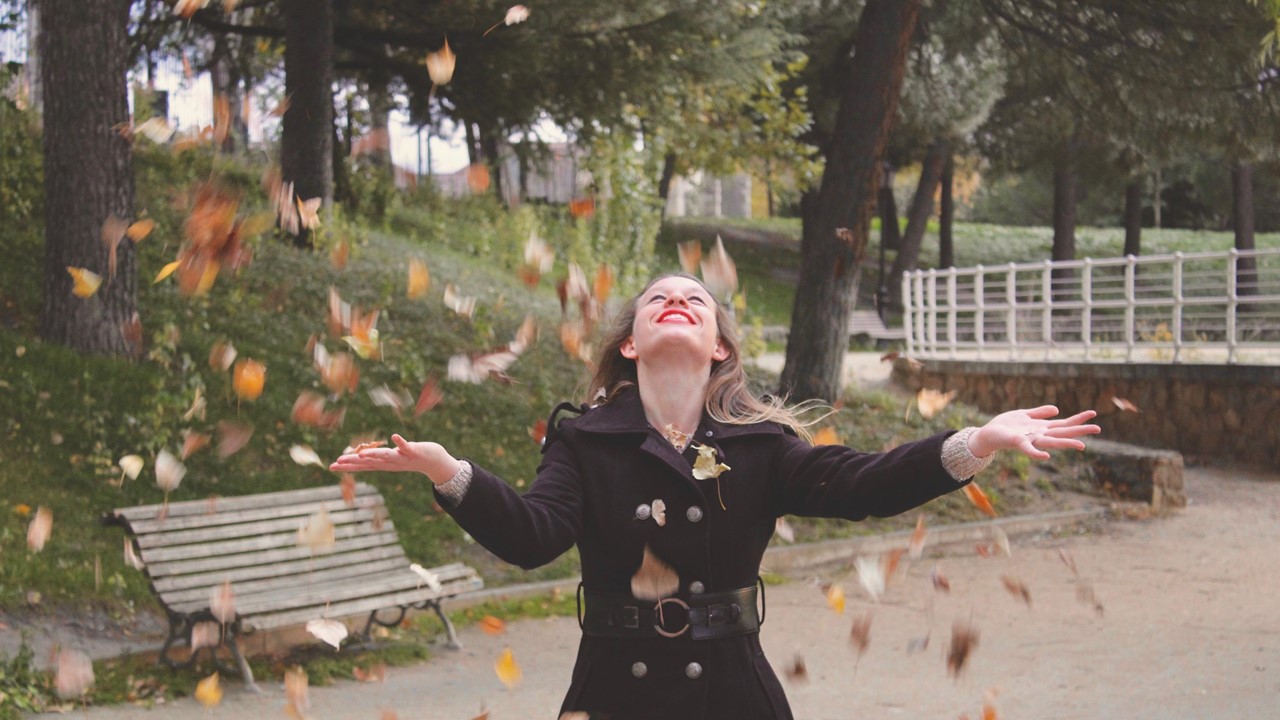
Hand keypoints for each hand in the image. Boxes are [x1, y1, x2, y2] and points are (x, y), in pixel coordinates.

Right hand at [329, 434, 460, 485]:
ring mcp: (402, 458)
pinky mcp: (414, 451)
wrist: (433, 462)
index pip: (363, 466)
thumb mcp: (390, 459)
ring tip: (361, 454)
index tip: (331, 466)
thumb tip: (360, 457)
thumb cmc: (410, 457)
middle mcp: (390, 463)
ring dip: (374, 455)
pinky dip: (400, 442)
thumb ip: (376, 458)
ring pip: (385, 456)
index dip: (347, 466)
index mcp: (384, 464)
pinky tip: (394, 436)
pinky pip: (406, 446)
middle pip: (369, 462)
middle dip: (353, 462)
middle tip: (337, 462)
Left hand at [968, 406, 1100, 460]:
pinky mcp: (1018, 443)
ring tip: (1082, 445)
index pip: (1064, 423)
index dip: (1078, 419)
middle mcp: (1039, 435)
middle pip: (1063, 432)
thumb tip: (1057, 410)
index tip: (1093, 414)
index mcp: (1042, 428)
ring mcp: (1031, 441)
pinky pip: (1028, 450)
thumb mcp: (1024, 415)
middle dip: (1080, 430)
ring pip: (1052, 442)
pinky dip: (1037, 454)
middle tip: (1098, 429)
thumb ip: (1040, 413)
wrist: (988, 434)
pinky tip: (1046, 456)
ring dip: (1066, 444)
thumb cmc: (1006, 426)